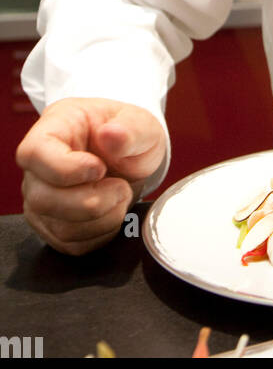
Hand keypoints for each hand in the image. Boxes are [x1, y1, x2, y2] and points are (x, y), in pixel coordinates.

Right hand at [16, 97, 166, 254]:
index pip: (34, 154)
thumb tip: (111, 134)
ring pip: (59, 227)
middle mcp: (37, 168)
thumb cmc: (127, 133)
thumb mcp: (141, 123)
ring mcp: (40, 200)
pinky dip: (101, 233)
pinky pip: (71, 244)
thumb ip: (131, 128)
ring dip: (103, 218)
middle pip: (43, 198)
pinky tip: (113, 210)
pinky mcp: (52, 227)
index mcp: (53, 130)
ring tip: (121, 194)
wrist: (129, 156)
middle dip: (93, 200)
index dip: (66, 168)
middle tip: (121, 185)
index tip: (100, 168)